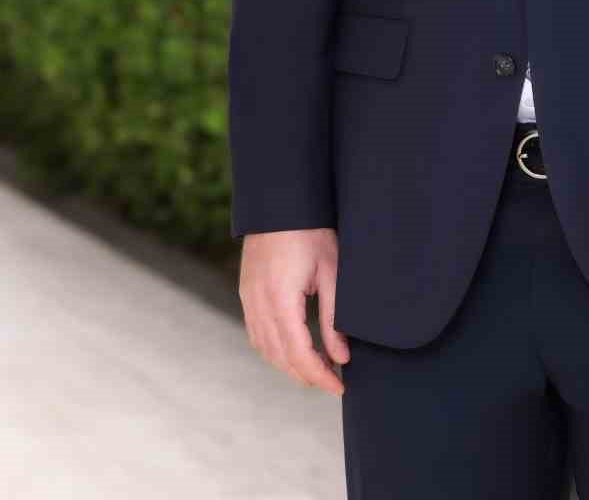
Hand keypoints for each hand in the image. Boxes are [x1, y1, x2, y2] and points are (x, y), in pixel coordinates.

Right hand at [238, 228, 349, 395]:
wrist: (280, 202)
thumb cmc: (311, 231)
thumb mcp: (331, 271)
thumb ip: (334, 317)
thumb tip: (342, 356)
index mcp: (280, 299)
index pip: (299, 353)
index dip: (320, 375)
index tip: (340, 386)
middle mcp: (258, 303)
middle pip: (279, 357)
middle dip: (306, 375)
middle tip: (333, 381)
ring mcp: (248, 298)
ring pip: (265, 348)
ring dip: (289, 365)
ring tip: (318, 368)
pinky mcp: (246, 292)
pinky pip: (256, 333)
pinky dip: (274, 349)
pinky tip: (293, 349)